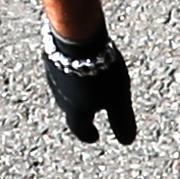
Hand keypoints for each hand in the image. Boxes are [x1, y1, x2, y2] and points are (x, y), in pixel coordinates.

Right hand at [40, 29, 134, 145]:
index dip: (87, 134)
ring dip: (76, 92)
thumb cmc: (100, 72)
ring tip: (87, 89)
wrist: (77, 37)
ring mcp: (53, 76)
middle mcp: (60, 96)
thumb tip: (127, 141)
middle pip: (71, 109)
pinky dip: (72, 74)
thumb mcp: (118, 99)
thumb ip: (121, 120)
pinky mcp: (51, 57)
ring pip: (66, 89)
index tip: (94, 137)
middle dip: (82, 113)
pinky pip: (63, 71)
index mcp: (75, 110)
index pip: (80, 128)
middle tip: (91, 113)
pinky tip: (80, 65)